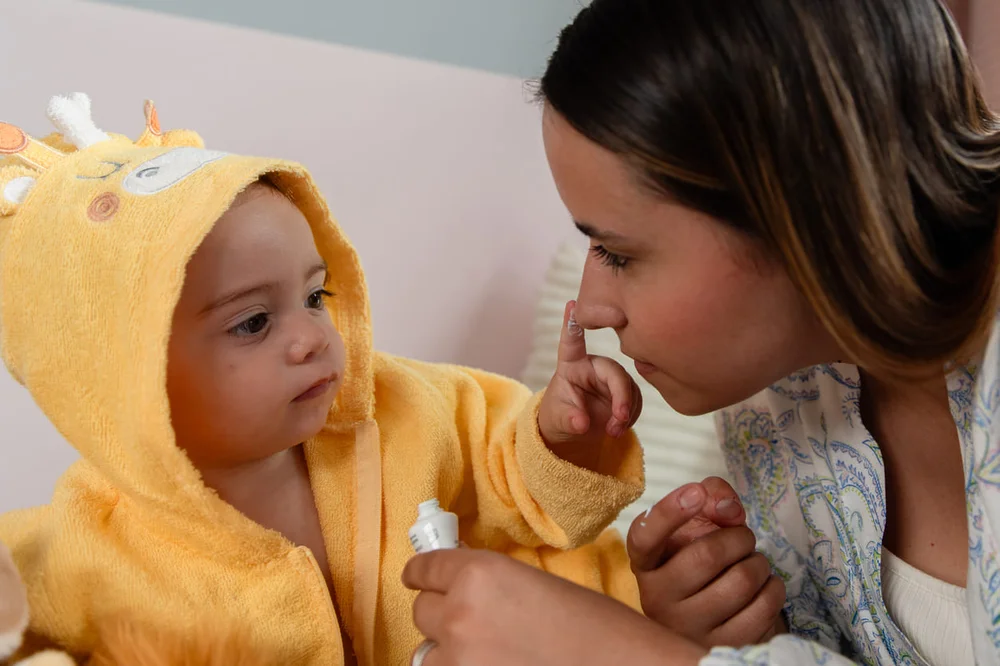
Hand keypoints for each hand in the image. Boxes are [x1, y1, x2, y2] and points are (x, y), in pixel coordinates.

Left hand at [403, 548, 707, 665]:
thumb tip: (465, 591)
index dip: (423, 574)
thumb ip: (492, 585)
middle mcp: (459, 613)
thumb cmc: (596, 628)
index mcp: (479, 573)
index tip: (420, 578)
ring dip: (447, 652)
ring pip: (427, 654)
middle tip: (467, 620)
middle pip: (420, 611)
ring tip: (482, 653)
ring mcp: (459, 660)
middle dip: (440, 614)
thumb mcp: (537, 585)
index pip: (424, 569)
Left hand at [538, 301, 641, 454]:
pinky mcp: (624, 390)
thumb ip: (569, 419)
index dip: (572, 323)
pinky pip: (635, 401)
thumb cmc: (559, 414)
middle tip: (619, 418)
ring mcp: (611, 378)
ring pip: (630, 389)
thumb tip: (582, 423)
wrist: (572, 428)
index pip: (571, 342)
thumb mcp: (557, 419)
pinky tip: (618, 429)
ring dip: (626, 412)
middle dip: (621, 397)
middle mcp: (594, 366)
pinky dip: (630, 417)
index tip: (572, 304)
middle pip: (615, 373)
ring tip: (613, 432)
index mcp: (571, 365)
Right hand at [628, 477, 784, 647]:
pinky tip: (763, 588)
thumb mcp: (699, 525)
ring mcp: (686, 628)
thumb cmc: (701, 561)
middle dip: (739, 537)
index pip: (645, 536)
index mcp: (646, 563)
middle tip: (743, 539)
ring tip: (752, 565)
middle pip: (708, 554)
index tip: (696, 492)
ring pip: (741, 581)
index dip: (670, 512)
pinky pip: (762, 609)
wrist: (711, 615)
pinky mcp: (718, 646)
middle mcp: (656, 597)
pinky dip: (773, 589)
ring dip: (759, 563)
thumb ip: (712, 499)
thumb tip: (728, 508)